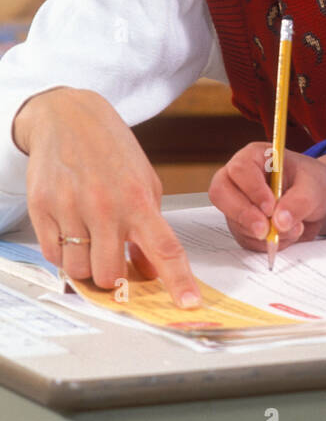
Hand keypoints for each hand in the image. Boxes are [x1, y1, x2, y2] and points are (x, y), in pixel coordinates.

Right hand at [13, 88, 202, 307]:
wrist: (67, 116)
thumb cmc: (111, 149)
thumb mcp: (144, 182)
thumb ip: (150, 228)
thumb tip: (150, 270)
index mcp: (139, 200)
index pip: (165, 249)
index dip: (178, 280)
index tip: (188, 304)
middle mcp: (106, 207)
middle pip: (111, 275)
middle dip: (114, 277)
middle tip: (113, 260)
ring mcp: (71, 208)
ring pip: (79, 270)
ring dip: (86, 265)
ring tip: (90, 239)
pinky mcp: (42, 208)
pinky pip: (53, 255)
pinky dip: (63, 253)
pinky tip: (70, 230)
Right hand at [208, 141, 325, 252]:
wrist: (319, 202)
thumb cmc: (314, 183)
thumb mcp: (315, 187)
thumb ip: (299, 202)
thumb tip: (279, 222)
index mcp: (255, 158)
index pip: (240, 170)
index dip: (252, 190)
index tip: (270, 207)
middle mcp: (240, 179)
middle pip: (221, 194)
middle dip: (244, 215)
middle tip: (265, 230)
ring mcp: (239, 203)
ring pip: (235, 221)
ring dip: (264, 233)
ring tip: (293, 228)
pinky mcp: (243, 225)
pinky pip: (245, 239)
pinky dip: (265, 244)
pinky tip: (285, 236)